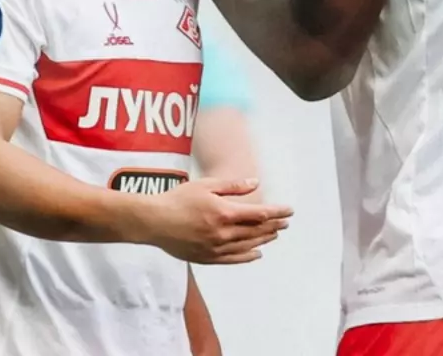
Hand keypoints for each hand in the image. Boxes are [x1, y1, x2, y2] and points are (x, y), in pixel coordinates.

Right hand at [139, 177, 291, 263]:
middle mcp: (224, 233)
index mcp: (224, 213)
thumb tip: (255, 183)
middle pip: (257, 231)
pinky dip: (248, 256)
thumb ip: (232, 186)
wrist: (153, 221)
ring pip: (248, 245)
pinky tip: (257, 253)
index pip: (260, 214)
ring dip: (264, 239)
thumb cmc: (177, 199)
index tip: (289, 211)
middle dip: (274, 225)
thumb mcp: (205, 185)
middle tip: (285, 223)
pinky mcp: (208, 257)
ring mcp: (216, 248)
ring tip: (274, 235)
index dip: (277, 212)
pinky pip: (234, 259)